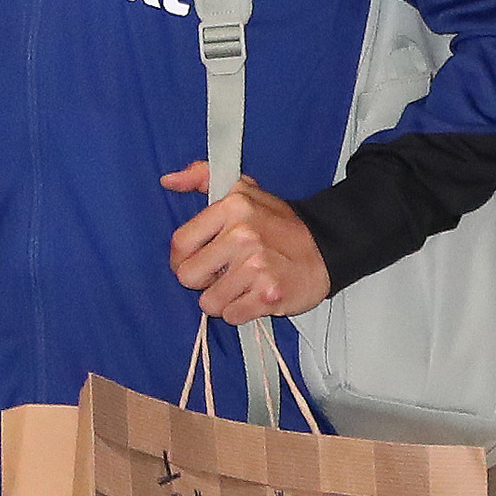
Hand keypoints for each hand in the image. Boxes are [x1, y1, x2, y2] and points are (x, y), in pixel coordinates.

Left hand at [163, 161, 329, 322]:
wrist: (327, 247)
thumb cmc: (280, 223)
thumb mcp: (244, 190)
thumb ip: (202, 178)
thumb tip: (168, 180)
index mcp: (232, 207)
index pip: (180, 243)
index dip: (182, 259)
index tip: (197, 261)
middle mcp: (242, 235)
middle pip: (188, 277)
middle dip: (203, 281)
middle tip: (224, 274)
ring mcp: (256, 266)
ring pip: (209, 302)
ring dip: (224, 299)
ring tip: (244, 284)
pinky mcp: (268, 294)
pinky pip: (232, 316)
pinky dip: (242, 311)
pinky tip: (256, 296)